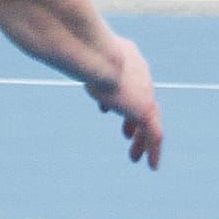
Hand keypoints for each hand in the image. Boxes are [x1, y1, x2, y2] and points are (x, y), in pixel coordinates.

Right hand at [87, 35, 161, 169]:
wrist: (99, 57)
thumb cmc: (81, 53)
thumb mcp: (77, 56)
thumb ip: (74, 60)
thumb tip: (63, 59)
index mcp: (127, 57)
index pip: (126, 80)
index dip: (117, 97)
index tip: (108, 109)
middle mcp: (141, 73)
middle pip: (141, 100)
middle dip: (133, 118)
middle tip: (127, 134)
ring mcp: (145, 92)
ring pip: (149, 121)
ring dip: (142, 139)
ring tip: (134, 156)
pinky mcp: (145, 110)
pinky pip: (154, 134)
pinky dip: (153, 150)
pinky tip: (151, 166)